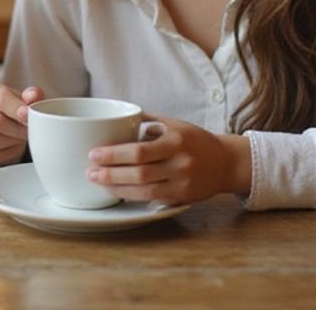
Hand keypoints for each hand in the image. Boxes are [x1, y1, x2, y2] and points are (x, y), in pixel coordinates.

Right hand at [0, 82, 44, 167]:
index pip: (0, 97)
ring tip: (17, 140)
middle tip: (27, 132)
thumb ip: (33, 98)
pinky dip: (2, 155)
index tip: (28, 118)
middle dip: (16, 130)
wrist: (3, 135)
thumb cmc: (15, 116)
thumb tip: (33, 95)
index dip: (16, 109)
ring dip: (10, 143)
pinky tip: (8, 150)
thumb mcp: (26, 104)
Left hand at [85, 115, 251, 204]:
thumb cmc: (194, 140)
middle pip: (139, 172)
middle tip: (90, 171)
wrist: (225, 162)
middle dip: (110, 173)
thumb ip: (147, 121)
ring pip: (144, 189)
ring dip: (117, 187)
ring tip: (98, 181)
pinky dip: (132, 195)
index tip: (93, 153)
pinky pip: (152, 198)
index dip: (114, 155)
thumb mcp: (174, 124)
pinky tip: (116, 191)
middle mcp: (180, 163)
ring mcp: (182, 182)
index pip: (139, 150)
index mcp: (175, 140)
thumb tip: (115, 116)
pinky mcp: (182, 197)